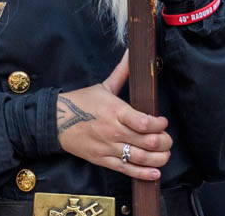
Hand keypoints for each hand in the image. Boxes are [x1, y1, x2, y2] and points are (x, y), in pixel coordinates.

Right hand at [56, 52, 172, 181]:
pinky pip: (126, 169)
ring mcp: (108, 147)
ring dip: (158, 158)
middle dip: (163, 141)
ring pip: (139, 157)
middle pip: (145, 141)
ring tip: (166, 154)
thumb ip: (122, 71)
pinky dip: (143, 173)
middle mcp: (113, 130)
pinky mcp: (103, 160)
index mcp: (115, 110)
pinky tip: (155, 173)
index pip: (142, 121)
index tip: (164, 121)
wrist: (56, 121)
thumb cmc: (82, 102)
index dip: (158, 124)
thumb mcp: (104, 85)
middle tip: (168, 139)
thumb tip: (133, 51)